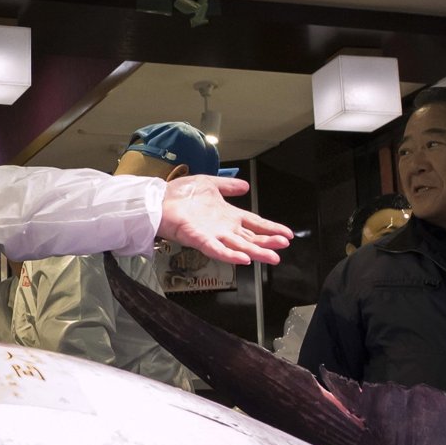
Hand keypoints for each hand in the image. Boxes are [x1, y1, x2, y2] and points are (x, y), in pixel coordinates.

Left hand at [157, 176, 291, 265]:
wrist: (158, 198)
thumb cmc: (179, 193)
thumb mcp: (209, 184)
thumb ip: (228, 186)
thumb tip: (245, 185)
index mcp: (227, 215)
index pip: (254, 224)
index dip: (271, 229)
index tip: (287, 235)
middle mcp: (222, 227)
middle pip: (250, 238)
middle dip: (268, 243)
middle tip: (283, 246)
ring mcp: (212, 235)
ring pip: (238, 246)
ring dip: (256, 252)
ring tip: (272, 257)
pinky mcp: (199, 239)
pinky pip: (216, 249)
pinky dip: (230, 254)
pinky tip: (244, 259)